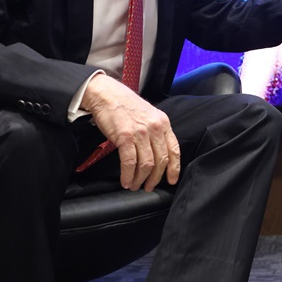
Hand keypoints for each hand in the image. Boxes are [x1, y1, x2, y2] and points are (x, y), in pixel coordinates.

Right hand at [81, 74, 179, 191]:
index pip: (174, 150)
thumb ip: (156, 132)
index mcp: (163, 123)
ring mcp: (140, 133)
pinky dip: (128, 175)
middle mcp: (155, 128)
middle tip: (149, 187)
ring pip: (146, 164)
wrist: (107, 94)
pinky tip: (125, 181)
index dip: (174, 168)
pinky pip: (129, 162)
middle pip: (161, 160)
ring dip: (140, 179)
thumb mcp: (149, 115)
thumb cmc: (126, 106)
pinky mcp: (125, 137)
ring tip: (134, 185)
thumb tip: (157, 154)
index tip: (171, 180)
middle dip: (155, 178)